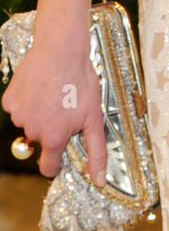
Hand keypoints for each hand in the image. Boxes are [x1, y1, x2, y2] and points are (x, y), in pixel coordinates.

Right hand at [1, 33, 106, 185]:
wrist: (61, 49)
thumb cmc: (80, 81)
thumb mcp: (94, 118)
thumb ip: (96, 152)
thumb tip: (98, 181)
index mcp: (53, 138)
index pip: (48, 167)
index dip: (56, 164)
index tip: (61, 156)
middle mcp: (32, 130)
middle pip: (42, 139)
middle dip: (53, 128)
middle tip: (66, 107)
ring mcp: (18, 115)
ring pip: (29, 122)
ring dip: (40, 113)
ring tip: (54, 94)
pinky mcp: (9, 100)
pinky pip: (18, 107)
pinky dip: (28, 100)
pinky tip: (40, 87)